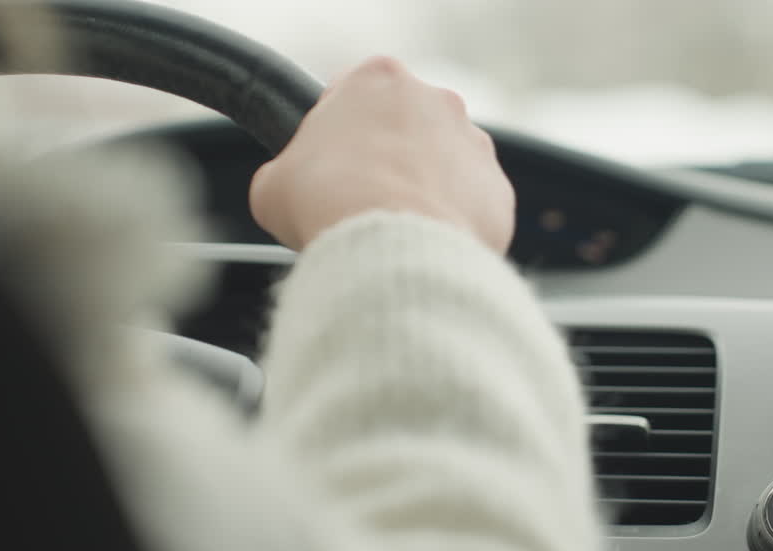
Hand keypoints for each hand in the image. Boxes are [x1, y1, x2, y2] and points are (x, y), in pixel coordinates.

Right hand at [249, 56, 514, 253]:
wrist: (392, 249)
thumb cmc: (329, 205)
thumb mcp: (273, 185)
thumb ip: (289, 172)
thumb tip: (289, 191)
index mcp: (378, 79)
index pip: (353, 97)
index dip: (336, 138)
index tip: (329, 170)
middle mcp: (436, 100)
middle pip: (405, 130)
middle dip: (386, 162)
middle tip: (360, 203)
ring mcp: (474, 145)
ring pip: (444, 167)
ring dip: (423, 192)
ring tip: (395, 232)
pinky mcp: (498, 191)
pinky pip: (471, 207)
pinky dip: (452, 226)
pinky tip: (425, 247)